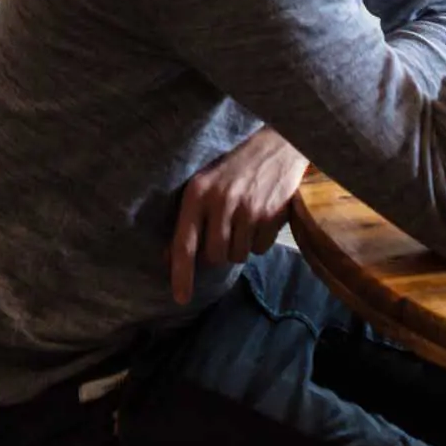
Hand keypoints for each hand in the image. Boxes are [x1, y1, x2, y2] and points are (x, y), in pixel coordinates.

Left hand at [168, 129, 307, 304]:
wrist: (276, 146)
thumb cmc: (233, 170)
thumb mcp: (203, 186)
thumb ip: (188, 220)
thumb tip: (169, 259)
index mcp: (197, 194)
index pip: (184, 243)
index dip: (181, 274)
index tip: (180, 298)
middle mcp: (221, 202)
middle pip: (214, 256)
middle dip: (217, 252)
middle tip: (223, 231)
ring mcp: (248, 210)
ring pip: (237, 255)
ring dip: (238, 246)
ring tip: (242, 219)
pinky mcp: (272, 216)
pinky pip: (260, 249)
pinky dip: (258, 241)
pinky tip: (259, 218)